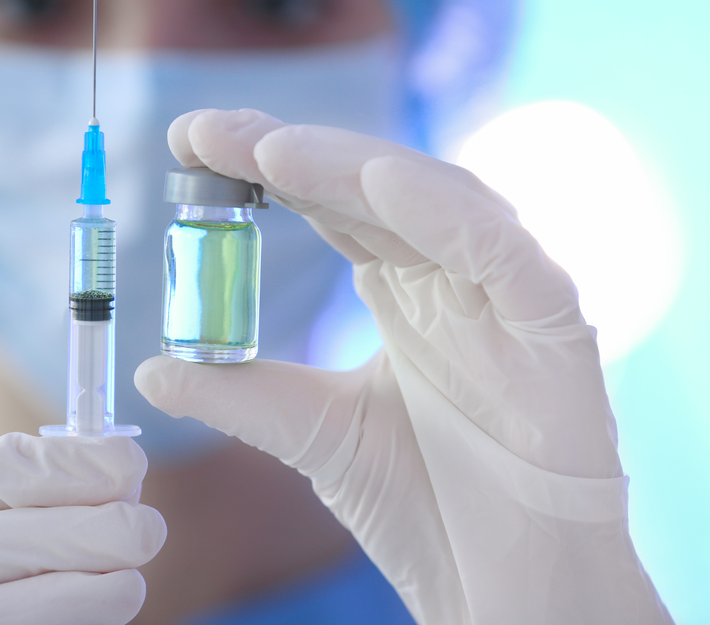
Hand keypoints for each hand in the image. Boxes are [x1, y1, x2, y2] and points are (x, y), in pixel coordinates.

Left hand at [135, 108, 671, 623]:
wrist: (503, 591)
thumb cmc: (429, 509)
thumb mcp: (315, 436)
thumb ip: (242, 395)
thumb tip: (150, 369)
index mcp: (405, 293)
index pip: (332, 207)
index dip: (266, 168)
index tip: (189, 143)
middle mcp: (455, 279)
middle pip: (374, 188)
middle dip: (293, 151)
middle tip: (207, 131)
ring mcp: (508, 296)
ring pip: (438, 202)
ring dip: (356, 168)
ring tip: (273, 149)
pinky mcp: (558, 328)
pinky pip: (509, 256)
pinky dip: (450, 215)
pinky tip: (383, 182)